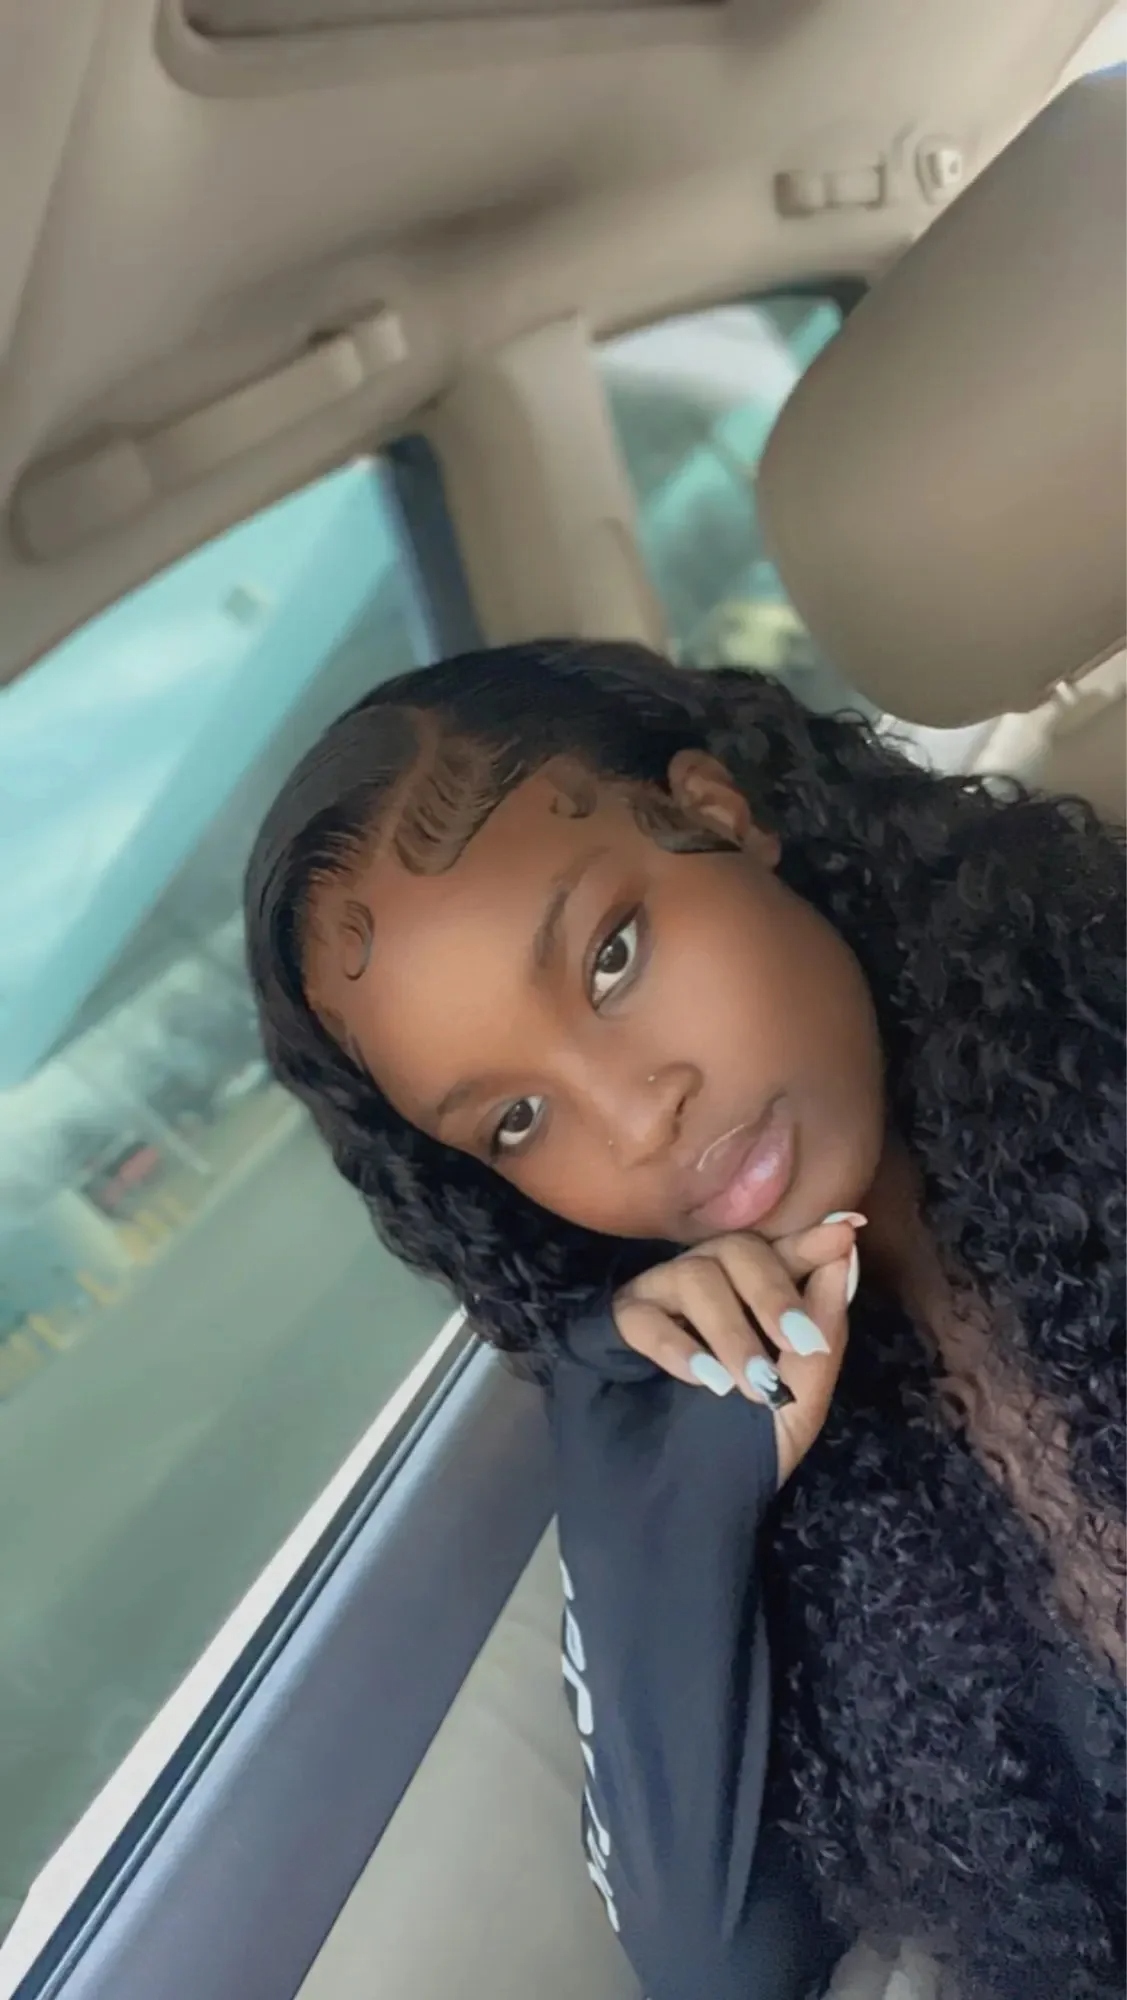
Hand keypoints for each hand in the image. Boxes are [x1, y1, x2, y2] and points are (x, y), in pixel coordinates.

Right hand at [611, 1215, 862, 1483]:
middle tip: (797, 1342)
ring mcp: (660, 1299)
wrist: (676, 1509)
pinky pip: (642, 1313)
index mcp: (755, 1297)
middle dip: (774, 1292)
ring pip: (693, 1274)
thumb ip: (824, 1331)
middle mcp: (709, 1284)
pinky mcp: (616, 1326)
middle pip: (737, 1248)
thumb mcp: (801, 1402)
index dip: (810, 1239)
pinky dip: (677, 1345)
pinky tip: (705, 1381)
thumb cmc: (743, 1452)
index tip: (842, 1235)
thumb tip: (845, 1256)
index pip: (783, 1250)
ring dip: (731, 1331)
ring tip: (747, 1385)